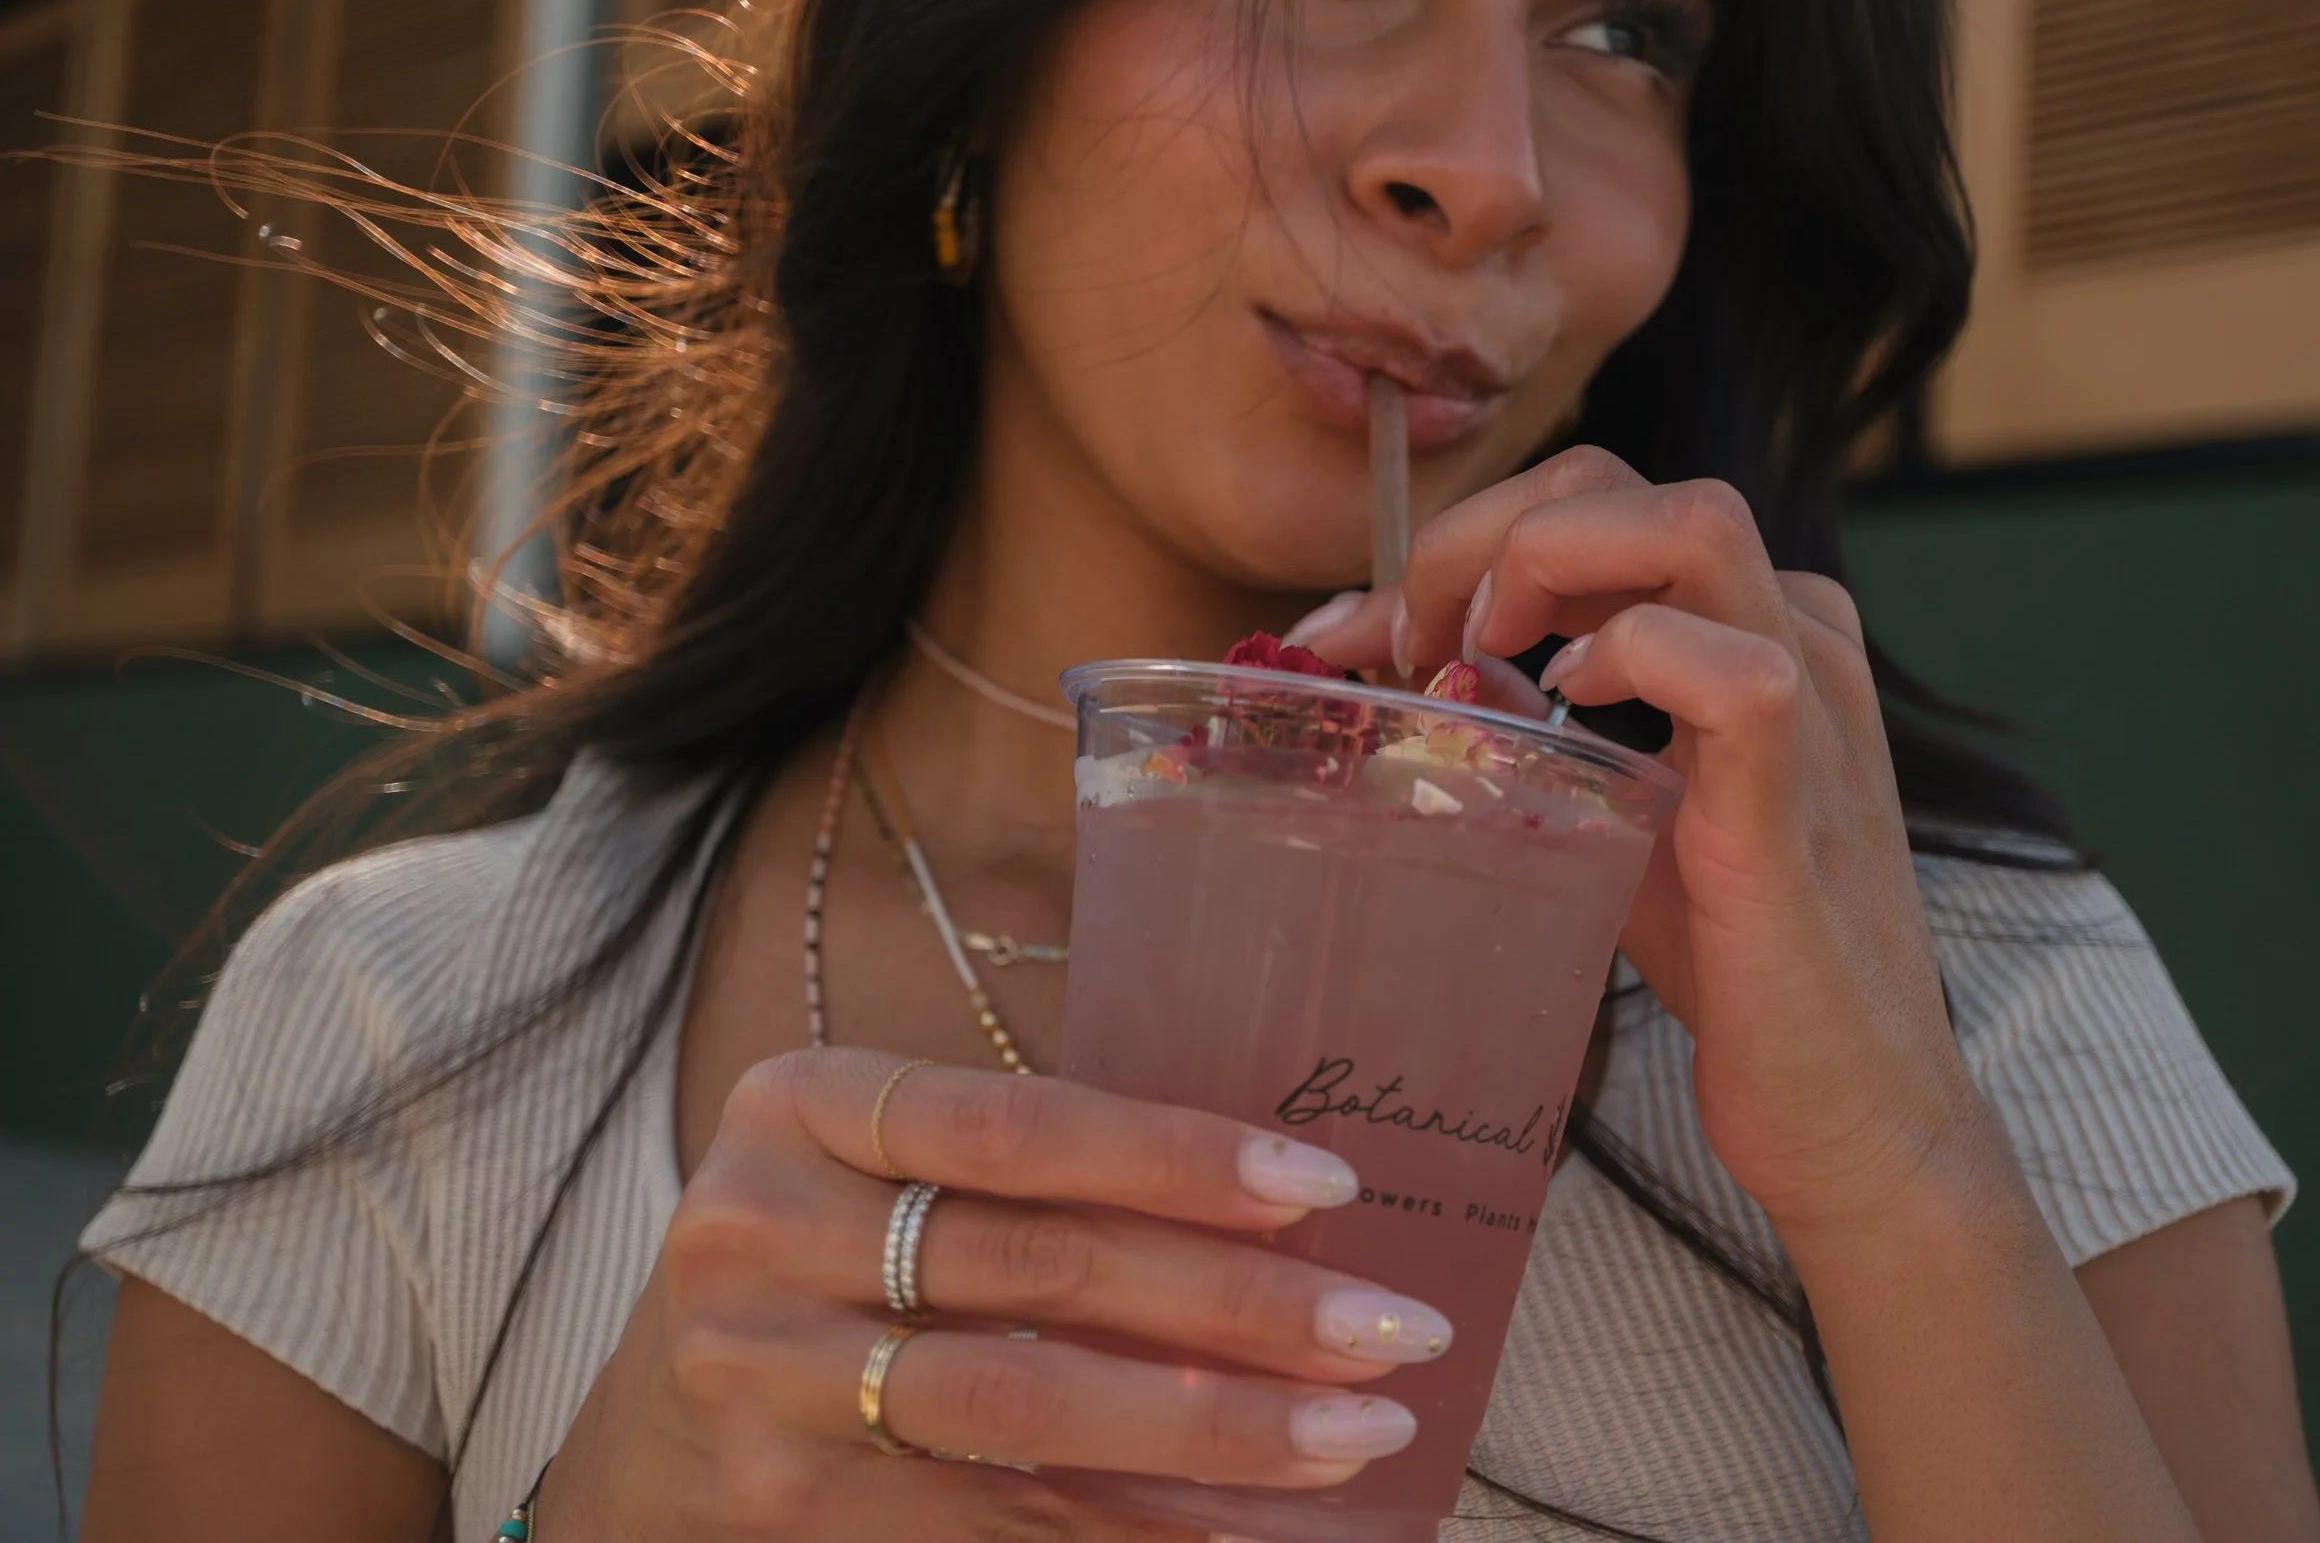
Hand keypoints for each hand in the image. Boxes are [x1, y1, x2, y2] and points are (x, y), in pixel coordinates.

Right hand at [540, 1049, 1448, 1539]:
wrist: (648, 1429)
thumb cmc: (822, 1254)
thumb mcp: (880, 1165)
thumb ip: (1028, 1171)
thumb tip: (1281, 1209)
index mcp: (804, 1103)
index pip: (1015, 1125)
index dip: (1175, 1154)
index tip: (1325, 1182)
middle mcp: (762, 1229)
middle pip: (1039, 1268)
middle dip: (1237, 1302)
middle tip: (1387, 1329)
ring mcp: (761, 1377)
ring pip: (1025, 1407)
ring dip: (1213, 1427)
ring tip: (1353, 1433)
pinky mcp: (787, 1503)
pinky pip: (996, 1516)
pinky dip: (1134, 1521)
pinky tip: (1241, 1521)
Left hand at [1293, 448, 2013, 1240]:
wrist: (1849, 1104)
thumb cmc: (1732, 958)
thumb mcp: (1612, 812)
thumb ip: (1532, 734)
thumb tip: (1412, 672)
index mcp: (1753, 626)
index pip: (1598, 502)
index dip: (1463, 537)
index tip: (1358, 630)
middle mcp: (1798, 635)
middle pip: (1629, 483)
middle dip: (1480, 534)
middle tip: (1404, 641)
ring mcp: (1815, 705)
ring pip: (1693, 522)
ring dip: (1543, 563)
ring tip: (1474, 655)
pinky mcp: (1800, 798)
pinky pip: (1735, 668)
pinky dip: (1631, 658)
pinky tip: (1572, 708)